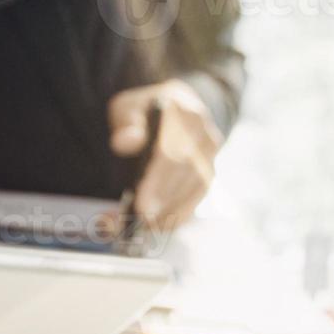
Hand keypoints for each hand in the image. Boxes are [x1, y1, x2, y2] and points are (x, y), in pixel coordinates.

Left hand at [110, 79, 221, 230]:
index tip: (141, 204)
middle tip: (140, 222)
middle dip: (162, 201)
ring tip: (142, 226)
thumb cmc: (146, 111)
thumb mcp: (129, 107)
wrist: (175, 109)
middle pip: (185, 173)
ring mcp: (211, 155)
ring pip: (193, 189)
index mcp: (185, 113)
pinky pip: (197, 197)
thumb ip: (126, 122)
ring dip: (170, 211)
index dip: (157, 181)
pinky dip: (178, 215)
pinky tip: (159, 225)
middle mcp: (204, 134)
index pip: (172, 151)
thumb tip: (123, 142)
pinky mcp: (209, 173)